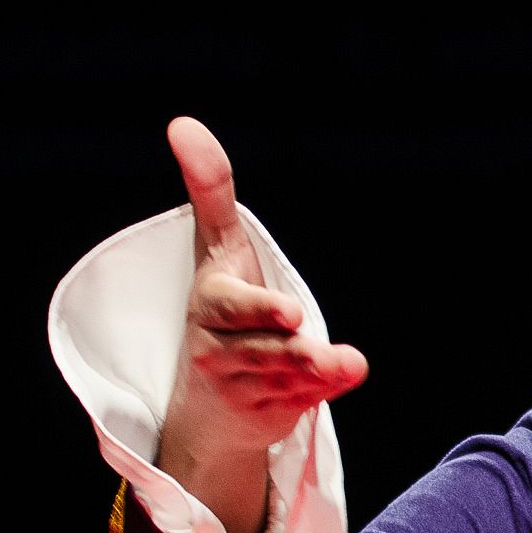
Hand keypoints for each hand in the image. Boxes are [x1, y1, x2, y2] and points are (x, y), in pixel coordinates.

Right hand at [155, 118, 366, 532]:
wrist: (212, 397)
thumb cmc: (224, 305)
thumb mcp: (219, 247)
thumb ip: (210, 190)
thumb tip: (183, 124)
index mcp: (212, 305)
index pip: (232, 306)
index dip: (259, 309)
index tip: (292, 313)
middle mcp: (223, 347)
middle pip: (261, 347)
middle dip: (287, 348)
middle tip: (313, 343)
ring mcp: (247, 383)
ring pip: (286, 376)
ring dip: (317, 370)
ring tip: (345, 362)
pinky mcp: (272, 408)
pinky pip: (302, 399)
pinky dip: (324, 389)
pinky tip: (348, 372)